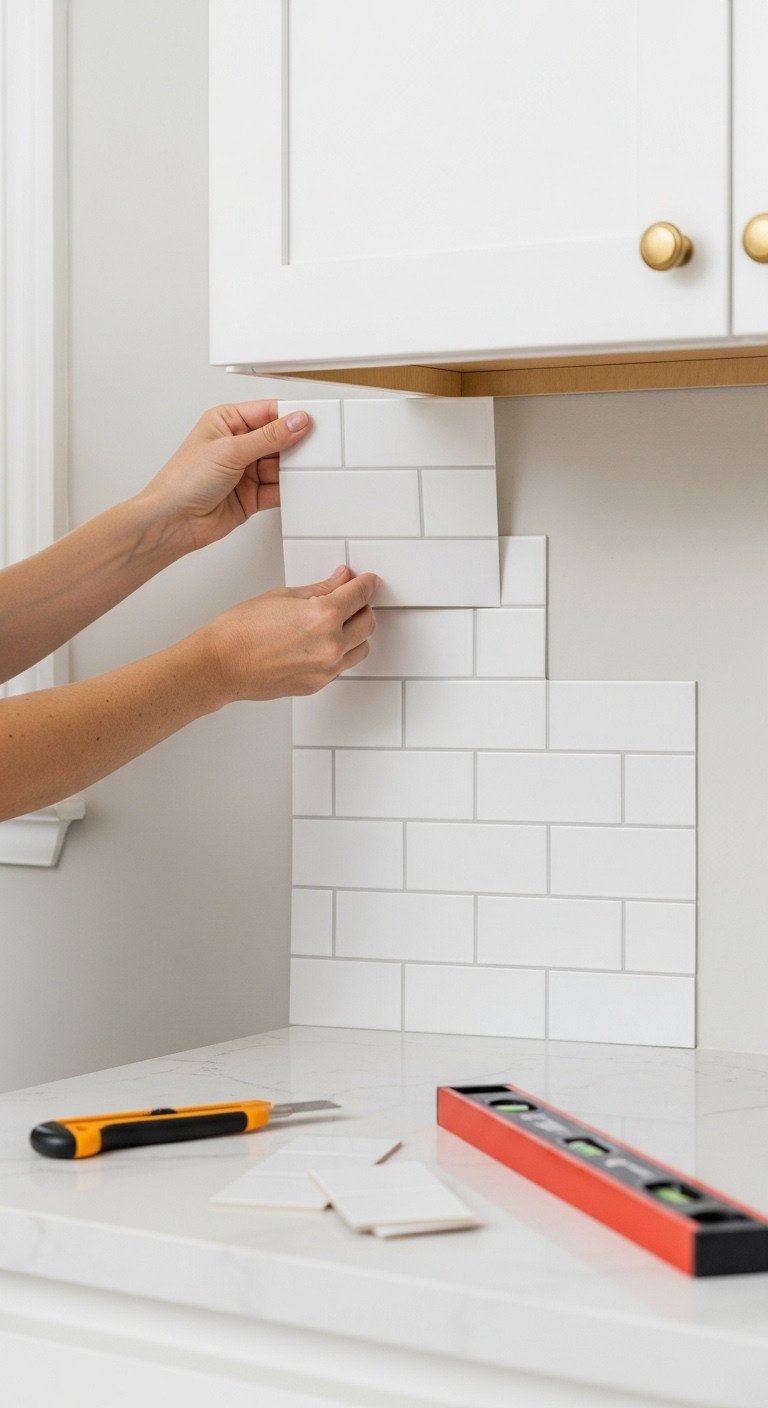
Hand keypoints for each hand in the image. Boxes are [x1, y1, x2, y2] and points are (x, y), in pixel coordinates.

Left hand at [138, 400, 310, 552]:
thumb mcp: (230, 450)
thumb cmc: (183, 480)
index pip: (268, 412)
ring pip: (280, 465)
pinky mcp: (252, 495)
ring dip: (293, 469)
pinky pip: (278, 489)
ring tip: (309, 469)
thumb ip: (268, 437)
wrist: (173, 521)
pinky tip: (298, 488)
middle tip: (318, 446)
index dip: (291, 416)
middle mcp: (237, 444)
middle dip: (296, 444)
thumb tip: (296, 422)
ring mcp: (245, 471)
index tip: (313, 421)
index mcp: (227, 422)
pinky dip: (289, 490)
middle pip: (278, 439)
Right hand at [201, 565, 378, 702]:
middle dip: (361, 607)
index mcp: (324, 617)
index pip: (360, 595)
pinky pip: (342, 666)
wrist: (220, 665)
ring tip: (336, 623)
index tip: (366, 581)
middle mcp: (331, 645)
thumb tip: (340, 580)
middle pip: (368, 622)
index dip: (365, 584)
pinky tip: (321, 642)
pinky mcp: (318, 684)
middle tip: (348, 599)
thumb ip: (319, 589)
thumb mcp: (283, 596)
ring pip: (361, 647)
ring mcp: (326, 669)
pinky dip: (340, 652)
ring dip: (355, 633)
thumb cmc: (240, 631)